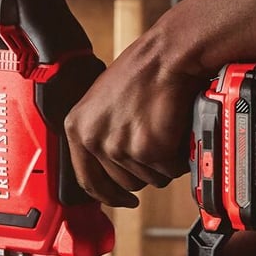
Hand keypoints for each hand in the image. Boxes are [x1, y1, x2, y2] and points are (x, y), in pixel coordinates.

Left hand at [64, 30, 202, 207]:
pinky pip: (169, 171)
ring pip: (148, 180)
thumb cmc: (142, 72)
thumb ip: (101, 135)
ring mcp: (119, 146)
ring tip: (164, 132)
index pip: (87, 181)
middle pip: (123, 184)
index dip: (108, 195)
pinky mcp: (148, 149)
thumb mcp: (103, 104)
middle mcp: (93, 140)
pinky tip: (176, 133)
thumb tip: (111, 168)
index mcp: (77, 128)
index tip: (123, 199)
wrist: (167, 57)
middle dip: (144, 172)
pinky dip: (178, 157)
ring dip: (162, 164)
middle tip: (156, 147)